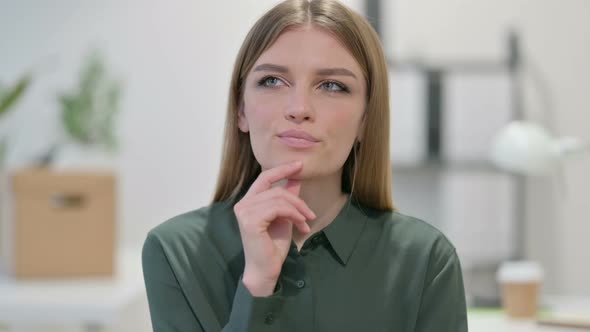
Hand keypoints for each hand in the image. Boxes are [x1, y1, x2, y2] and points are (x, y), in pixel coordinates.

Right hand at [233, 161, 314, 295]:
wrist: (266, 269)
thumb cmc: (273, 246)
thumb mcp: (284, 217)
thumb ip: (287, 198)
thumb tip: (296, 179)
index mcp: (248, 202)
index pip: (264, 178)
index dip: (282, 170)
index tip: (299, 164)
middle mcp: (243, 204)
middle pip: (277, 189)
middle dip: (298, 200)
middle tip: (310, 214)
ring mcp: (244, 212)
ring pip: (280, 198)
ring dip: (298, 210)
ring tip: (306, 223)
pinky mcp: (250, 220)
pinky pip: (279, 208)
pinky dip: (294, 215)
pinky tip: (300, 226)